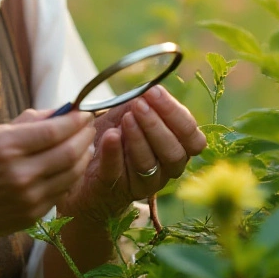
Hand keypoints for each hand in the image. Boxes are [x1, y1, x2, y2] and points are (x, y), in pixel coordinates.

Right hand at [0, 109, 95, 251]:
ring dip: (84, 156)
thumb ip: (25, 122)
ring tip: (85, 144)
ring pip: (71, 173)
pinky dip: (72, 175)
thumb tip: (58, 111)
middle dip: (85, 136)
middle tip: (89, 126)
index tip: (83, 112)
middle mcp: (20, 173)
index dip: (75, 120)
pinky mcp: (32, 214)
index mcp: (6, 146)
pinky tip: (72, 165)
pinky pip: (62, 191)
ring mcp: (28, 197)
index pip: (54, 130)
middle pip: (69, 152)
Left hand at [59, 86, 206, 224]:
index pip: (192, 137)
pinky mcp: (116, 189)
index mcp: (179, 148)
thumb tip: (151, 88)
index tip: (154, 93)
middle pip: (173, 152)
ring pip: (148, 164)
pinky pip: (117, 172)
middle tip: (139, 105)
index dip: (176, 114)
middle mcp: (167, 169)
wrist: (86, 160)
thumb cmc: (116, 132)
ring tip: (126, 118)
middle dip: (157, 126)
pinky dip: (114, 152)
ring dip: (138, 138)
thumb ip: (144, 103)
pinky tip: (110, 135)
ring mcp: (144, 182)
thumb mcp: (131, 113)